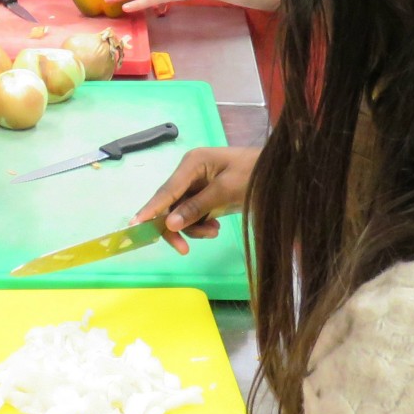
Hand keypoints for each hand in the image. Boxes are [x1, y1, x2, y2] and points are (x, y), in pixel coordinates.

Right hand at [135, 146, 261, 253]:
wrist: (279, 174)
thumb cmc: (254, 175)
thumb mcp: (226, 191)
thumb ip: (196, 207)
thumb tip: (169, 223)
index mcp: (192, 164)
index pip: (166, 191)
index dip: (150, 210)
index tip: (134, 226)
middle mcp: (189, 173)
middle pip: (170, 205)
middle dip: (178, 226)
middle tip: (184, 250)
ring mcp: (196, 185)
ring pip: (181, 214)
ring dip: (194, 228)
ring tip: (215, 231)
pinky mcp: (205, 196)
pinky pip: (193, 215)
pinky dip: (202, 225)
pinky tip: (216, 227)